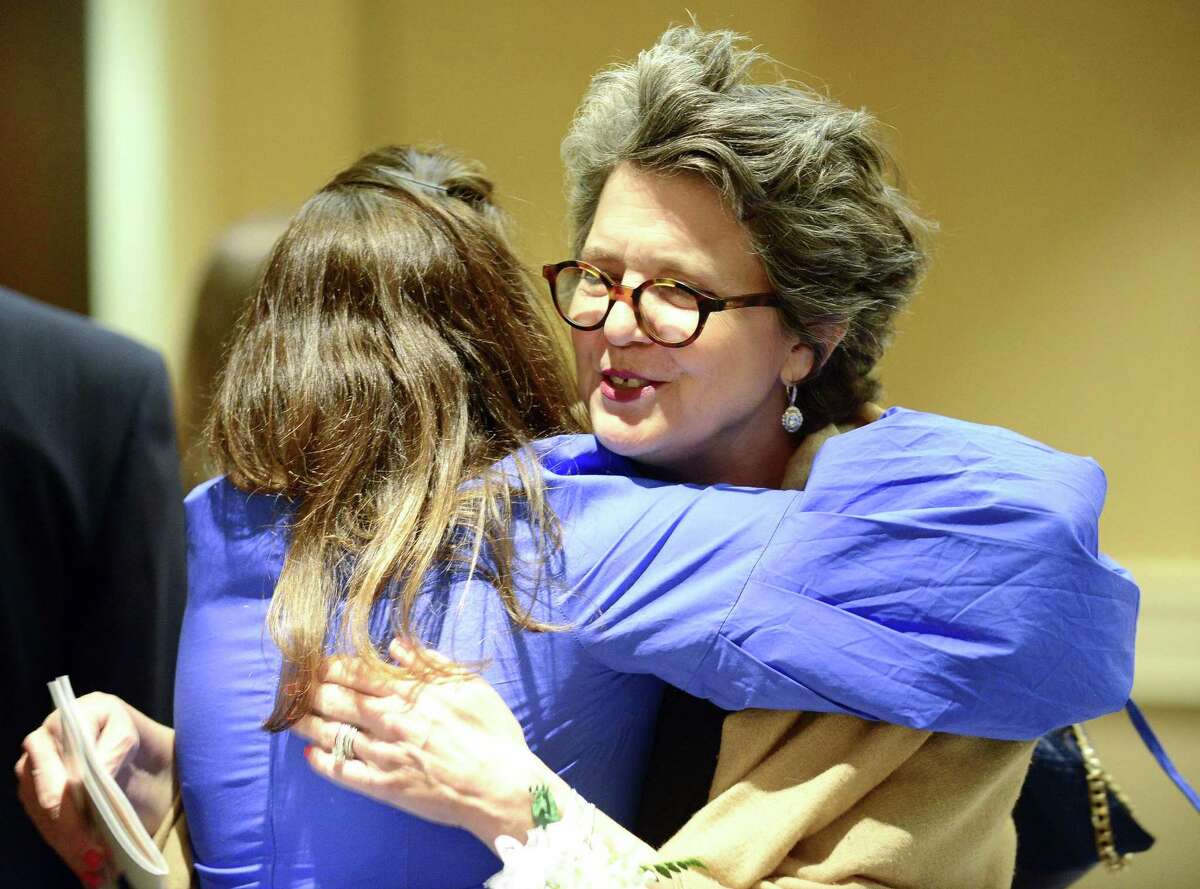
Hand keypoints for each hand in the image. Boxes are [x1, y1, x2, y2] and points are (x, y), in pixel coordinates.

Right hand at [14, 693, 175, 887]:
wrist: (138, 753)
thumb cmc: (136, 738)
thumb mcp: (131, 733)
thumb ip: (112, 748)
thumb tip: (94, 774)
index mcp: (68, 719)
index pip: (59, 760)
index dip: (72, 797)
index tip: (91, 822)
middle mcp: (42, 744)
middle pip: (48, 795)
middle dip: (72, 830)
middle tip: (98, 856)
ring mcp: (35, 772)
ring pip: (45, 817)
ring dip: (70, 846)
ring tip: (97, 869)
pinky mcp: (36, 797)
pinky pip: (47, 827)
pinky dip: (68, 848)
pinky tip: (88, 868)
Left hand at [294, 639, 549, 847]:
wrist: (499, 787)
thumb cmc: (492, 733)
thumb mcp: (468, 685)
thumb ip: (429, 662)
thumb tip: (395, 644)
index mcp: (410, 691)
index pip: (356, 672)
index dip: (329, 665)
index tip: (313, 661)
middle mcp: (390, 719)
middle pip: (336, 699)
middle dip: (309, 689)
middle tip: (291, 685)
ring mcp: (383, 754)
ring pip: (332, 733)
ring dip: (306, 721)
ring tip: (290, 715)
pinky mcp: (382, 787)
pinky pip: (342, 772)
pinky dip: (322, 762)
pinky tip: (310, 754)